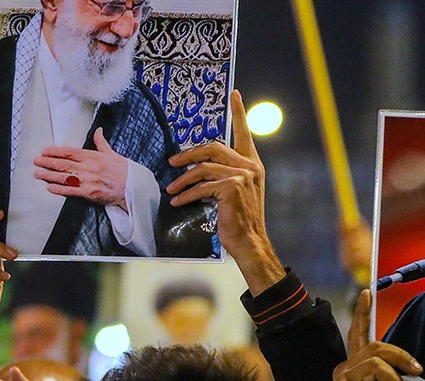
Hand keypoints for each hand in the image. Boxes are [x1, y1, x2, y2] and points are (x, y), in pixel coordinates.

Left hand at [34, 128, 128, 209]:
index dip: (55, 151)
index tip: (45, 151)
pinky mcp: (90, 193)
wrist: (134, 187)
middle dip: (47, 162)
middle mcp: (88, 168)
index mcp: (93, 157)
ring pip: (64, 177)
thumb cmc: (124, 171)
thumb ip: (102, 143)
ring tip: (38, 174)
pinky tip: (50, 187)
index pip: (70, 152)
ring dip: (49, 175)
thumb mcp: (113, 154)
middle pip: (63, 164)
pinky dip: (60, 189)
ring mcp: (88, 181)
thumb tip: (98, 131)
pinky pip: (71, 191)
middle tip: (36, 161)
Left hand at [165, 90, 282, 293]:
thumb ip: (226, 175)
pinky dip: (187, 194)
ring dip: (183, 179)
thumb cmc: (240, 219)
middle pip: (213, 148)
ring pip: (203, 168)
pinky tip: (178, 201)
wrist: (250, 241)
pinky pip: (202, 186)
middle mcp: (250, 166)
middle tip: (173, 163)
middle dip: (189, 154)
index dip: (239, 112)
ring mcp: (242, 176)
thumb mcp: (237, 192)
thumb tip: (200, 168)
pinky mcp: (231, 188)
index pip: (244, 133)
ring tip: (172, 189)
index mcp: (253, 164)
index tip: (235, 94)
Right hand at [327, 290, 423, 380]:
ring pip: (377, 365)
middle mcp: (345, 369)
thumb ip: (385, 379)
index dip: (362, 312)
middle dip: (401, 357)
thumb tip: (411, 370)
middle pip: (376, 347)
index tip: (367, 292)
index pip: (357, 334)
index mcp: (352, 367)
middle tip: (418, 371)